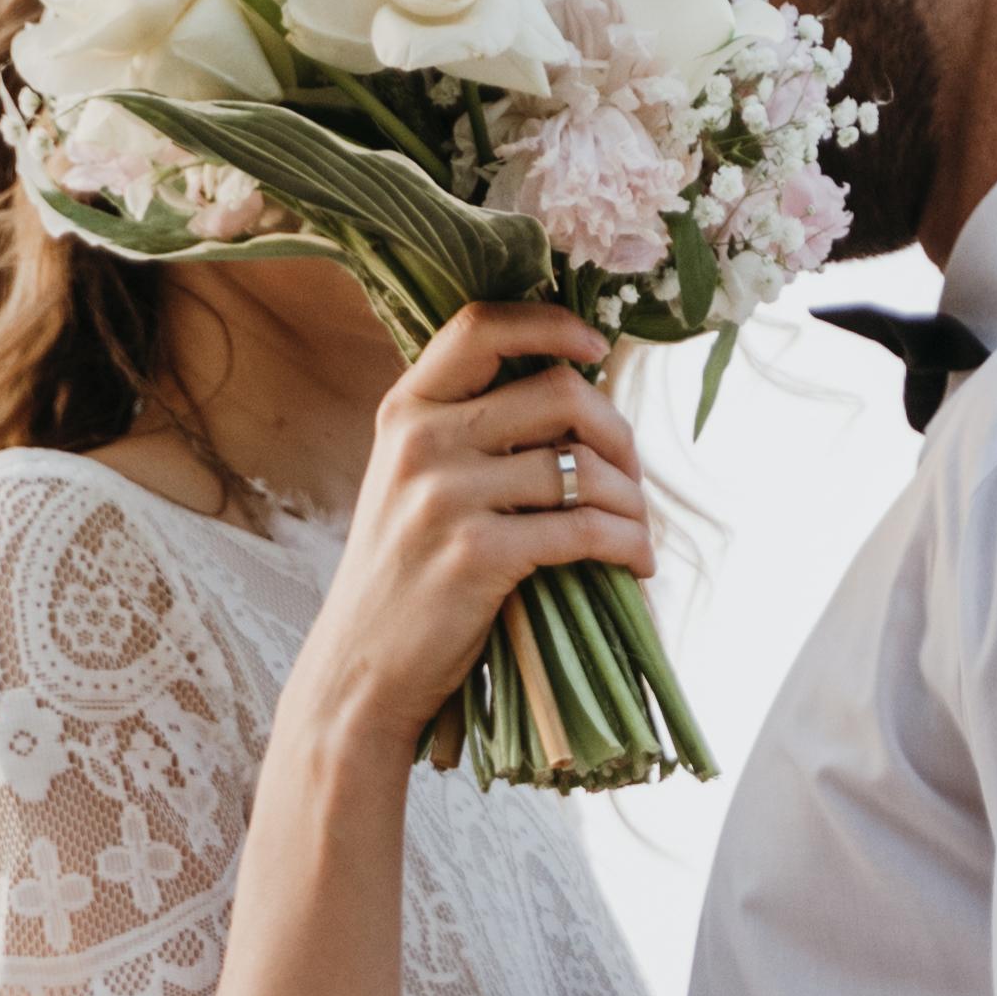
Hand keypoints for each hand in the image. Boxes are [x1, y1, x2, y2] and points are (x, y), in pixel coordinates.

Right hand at [289, 302, 650, 771]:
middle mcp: (420, 441)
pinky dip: (625, 544)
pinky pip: (582, 529)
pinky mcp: (476, 555)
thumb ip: (467, 433)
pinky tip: (634, 564)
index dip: (550, 324)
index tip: (596, 346)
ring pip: (581, 466)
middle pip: (557, 392)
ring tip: (637, 529)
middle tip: (631, 475)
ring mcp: (445, 496)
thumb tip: (575, 398)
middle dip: (616, 431)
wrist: (359, 672)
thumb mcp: (410, 484)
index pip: (481, 326)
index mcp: (405, 410)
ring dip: (630, 500)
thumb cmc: (402, 579)